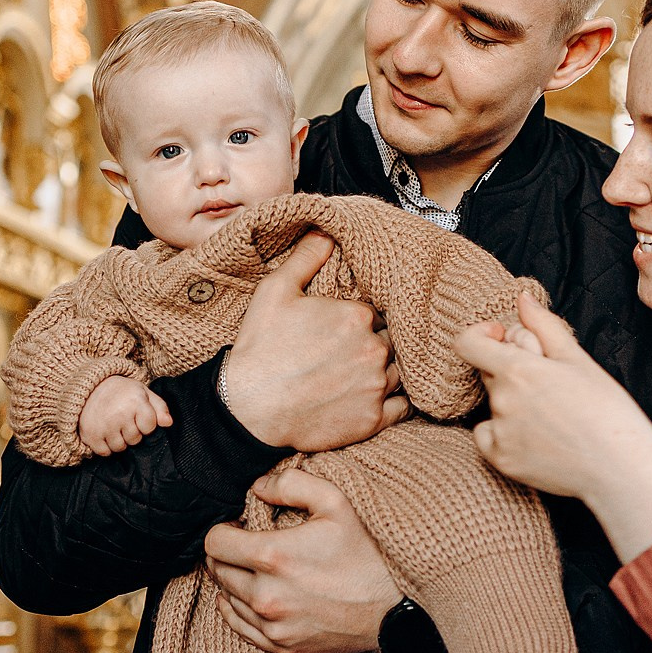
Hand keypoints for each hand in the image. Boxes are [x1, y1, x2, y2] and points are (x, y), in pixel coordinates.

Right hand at [78, 376, 172, 454]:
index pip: (149, 428)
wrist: (90, 388)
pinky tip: (105, 433)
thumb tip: (168, 423)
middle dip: (132, 432)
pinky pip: (105, 452)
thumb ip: (160, 407)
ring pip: (120, 448)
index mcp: (136, 401)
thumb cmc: (122, 391)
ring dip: (119, 440)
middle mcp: (120, 414)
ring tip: (114, 426)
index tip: (138, 416)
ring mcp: (104, 425)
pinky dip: (105, 446)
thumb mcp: (143, 392)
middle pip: (135, 440)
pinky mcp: (91, 435)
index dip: (145, 424)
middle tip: (123, 420)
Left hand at [204, 470, 398, 652]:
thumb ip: (291, 484)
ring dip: (232, 581)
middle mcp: (266, 596)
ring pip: (226, 599)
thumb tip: (257, 487)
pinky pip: (240, 628)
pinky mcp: (282, 647)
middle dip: (226, 554)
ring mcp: (273, 626)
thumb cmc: (366, 553)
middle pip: (217, 570)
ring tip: (254, 569)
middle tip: (245, 545)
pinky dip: (237, 610)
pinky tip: (246, 597)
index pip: (214, 542)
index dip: (223, 529)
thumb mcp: (335, 502)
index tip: (238, 526)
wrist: (395, 609)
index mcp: (273, 557)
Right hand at [221, 232, 405, 452]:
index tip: (344, 329)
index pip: (377, 312)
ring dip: (385, 371)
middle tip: (351, 353)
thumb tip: (326, 233)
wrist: (248, 406)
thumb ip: (306, 258)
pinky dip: (395, 402)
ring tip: (362, 374)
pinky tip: (379, 397)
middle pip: (391, 340)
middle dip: (375, 344)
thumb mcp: (275, 291)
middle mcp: (374, 348)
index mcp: (358, 315)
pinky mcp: (372, 419)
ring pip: (399, 372)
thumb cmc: (260, 348)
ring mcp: (376, 386)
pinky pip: (403, 407)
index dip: (361, 320)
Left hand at [457, 295, 651, 562]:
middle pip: (489, 372)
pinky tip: (538, 437)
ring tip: (554, 416)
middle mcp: (502, 400)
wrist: (621, 468)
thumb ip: (543, 325)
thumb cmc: (607, 410)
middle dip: (512, 370)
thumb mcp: (577, 359)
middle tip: (551, 385)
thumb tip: (522, 298)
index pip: (467, 343)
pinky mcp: (501, 460)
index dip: (481, 335)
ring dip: (514, 403)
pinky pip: (488, 436)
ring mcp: (500, 433)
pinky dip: (504, 433)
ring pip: (494, 405)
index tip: (503, 339)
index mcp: (518, 370)